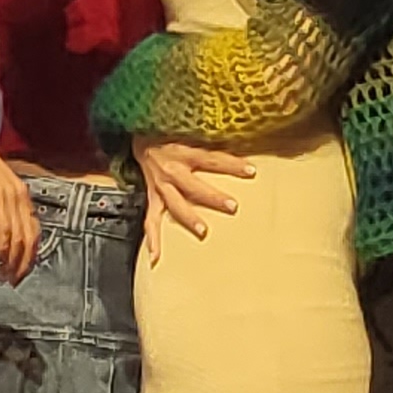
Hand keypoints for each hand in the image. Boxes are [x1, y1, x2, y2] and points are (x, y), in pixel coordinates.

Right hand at [0, 126, 39, 282]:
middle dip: (25, 262)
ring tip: (7, 276)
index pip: (34, 229)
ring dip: (14, 261)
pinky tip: (0, 260)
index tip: (21, 268)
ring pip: (20, 238)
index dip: (30, 251)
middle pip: (31, 238)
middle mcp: (21, 196)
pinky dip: (5, 249)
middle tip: (15, 279)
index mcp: (21, 193)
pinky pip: (6, 230)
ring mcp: (11, 197)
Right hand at [131, 136, 252, 255]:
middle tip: (232, 206)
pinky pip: (151, 221)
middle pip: (194, 185)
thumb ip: (212, 142)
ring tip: (203, 231)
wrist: (141, 139)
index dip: (231, 164)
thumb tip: (242, 139)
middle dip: (212, 197)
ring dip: (189, 218)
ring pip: (176, 204)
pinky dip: (153, 240)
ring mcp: (161, 186)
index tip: (251, 171)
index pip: (212, 159)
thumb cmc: (170, 136)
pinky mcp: (152, 198)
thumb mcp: (191, 134)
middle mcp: (172, 171)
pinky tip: (155, 258)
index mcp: (184, 153)